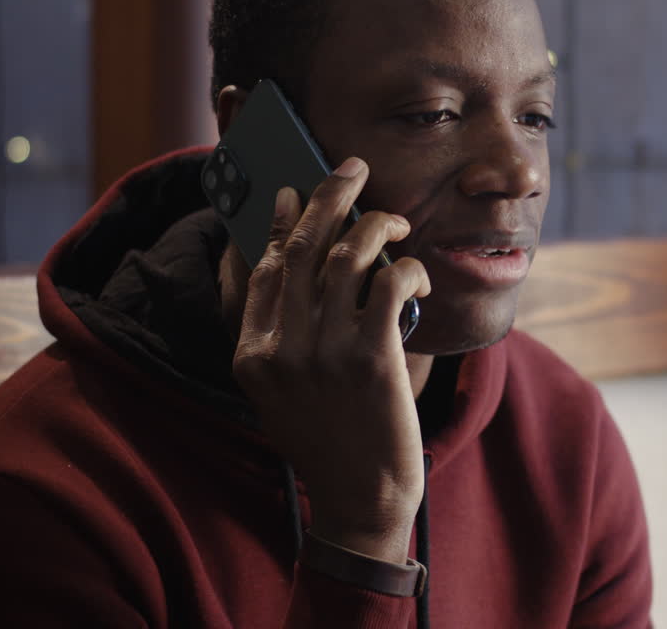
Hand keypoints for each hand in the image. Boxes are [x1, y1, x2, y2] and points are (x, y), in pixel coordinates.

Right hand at [231, 157, 431, 563]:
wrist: (360, 498)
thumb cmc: (329, 440)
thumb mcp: (279, 392)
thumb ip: (277, 335)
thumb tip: (287, 266)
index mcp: (251, 355)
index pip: (263, 268)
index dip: (282, 223)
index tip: (295, 190)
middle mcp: (281, 348)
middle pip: (304, 249)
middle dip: (330, 196)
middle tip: (353, 169)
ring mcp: (324, 353)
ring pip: (348, 256)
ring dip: (376, 225)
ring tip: (395, 222)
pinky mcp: (372, 358)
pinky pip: (388, 284)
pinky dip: (406, 267)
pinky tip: (415, 273)